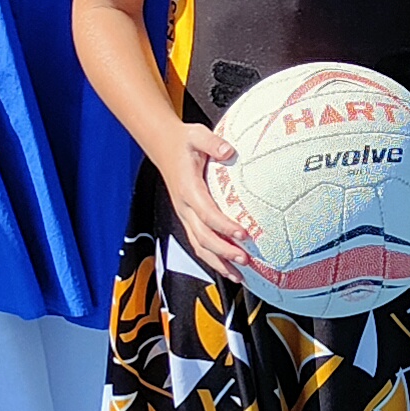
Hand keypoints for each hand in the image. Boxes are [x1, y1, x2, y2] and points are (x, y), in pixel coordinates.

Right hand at [165, 128, 258, 282]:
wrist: (164, 146)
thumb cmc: (184, 141)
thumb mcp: (197, 135)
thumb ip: (213, 143)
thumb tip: (228, 151)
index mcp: (188, 188)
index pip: (206, 212)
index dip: (224, 226)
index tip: (243, 234)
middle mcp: (184, 206)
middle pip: (202, 236)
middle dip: (223, 251)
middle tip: (246, 259)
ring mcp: (184, 215)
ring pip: (199, 245)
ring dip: (218, 262)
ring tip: (239, 276)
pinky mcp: (187, 219)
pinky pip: (198, 243)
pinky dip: (213, 259)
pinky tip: (229, 269)